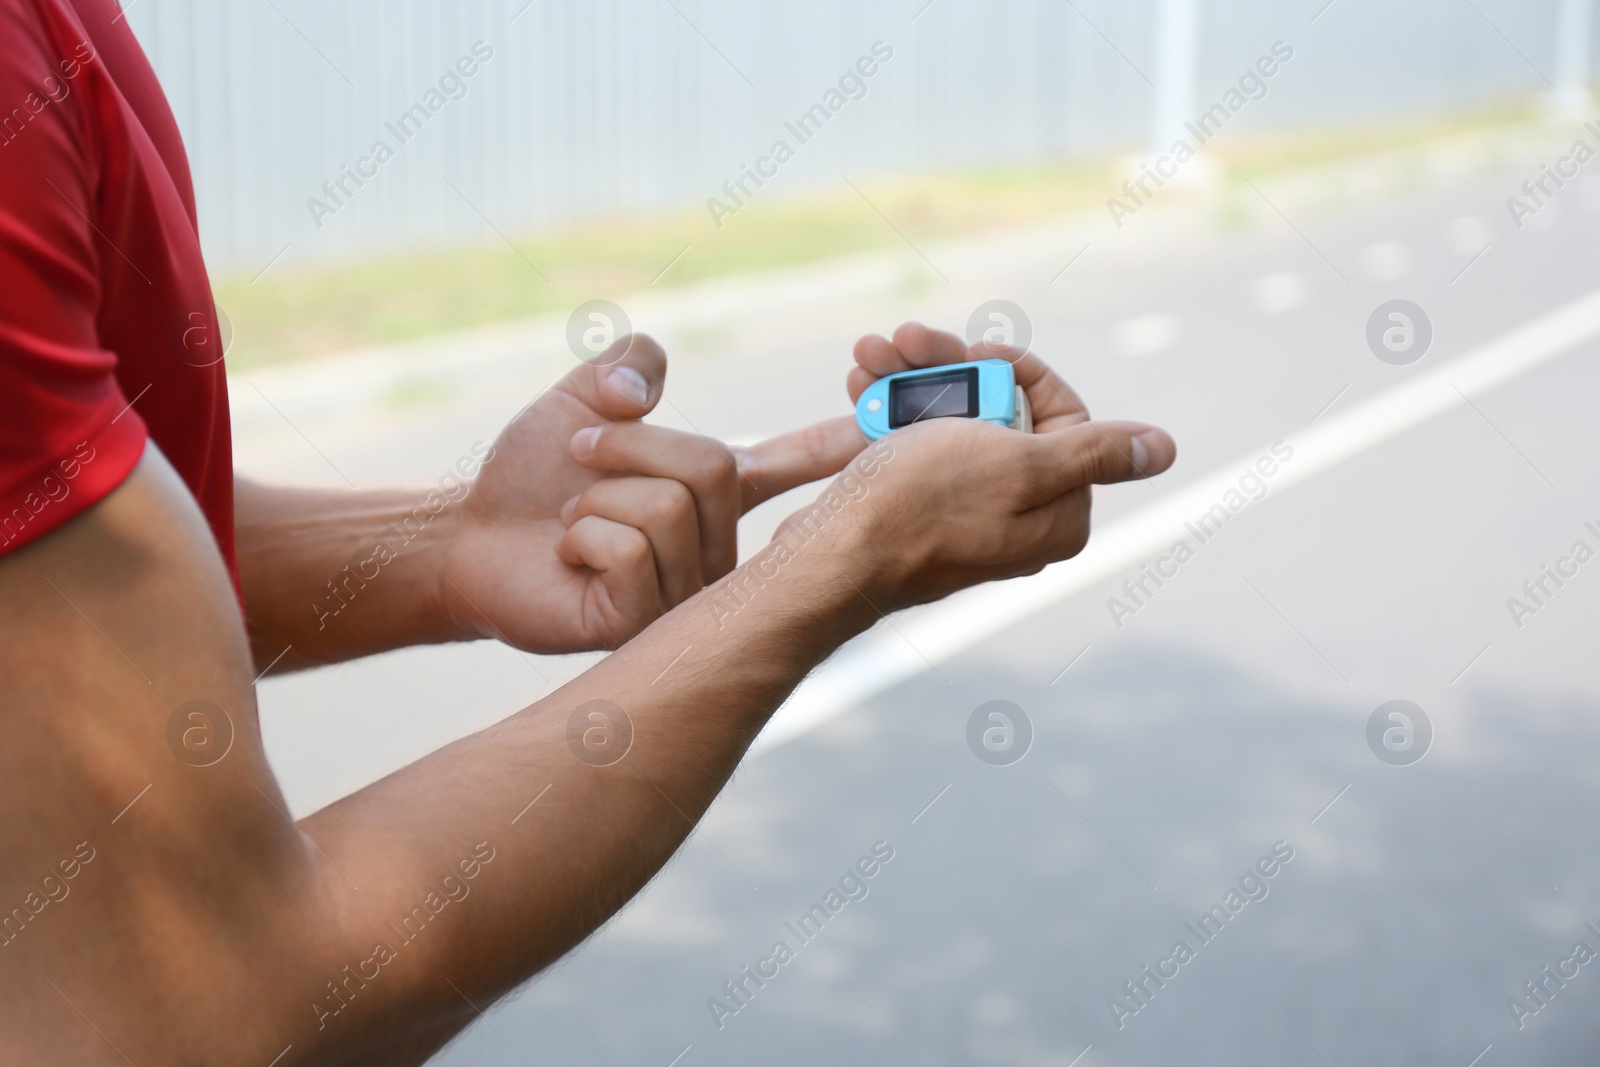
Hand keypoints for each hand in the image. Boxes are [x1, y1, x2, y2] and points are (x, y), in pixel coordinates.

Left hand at [442, 336, 864, 651]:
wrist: (472, 538)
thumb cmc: (534, 473)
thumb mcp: (583, 396)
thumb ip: (630, 365)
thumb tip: (646, 391)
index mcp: (720, 492)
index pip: (802, 466)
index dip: (849, 442)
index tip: (903, 425)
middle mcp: (719, 547)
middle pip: (712, 465)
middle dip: (627, 442)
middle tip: (580, 454)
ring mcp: (688, 594)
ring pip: (669, 508)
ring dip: (594, 496)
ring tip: (573, 521)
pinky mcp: (646, 628)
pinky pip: (631, 552)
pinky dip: (581, 537)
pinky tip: (569, 558)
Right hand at [799, 322, 1175, 611]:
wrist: (831, 559)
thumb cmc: (921, 508)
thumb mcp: (1018, 466)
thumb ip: (1094, 453)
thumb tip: (1163, 449)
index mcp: (1059, 510)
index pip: (1059, 415)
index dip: (1016, 372)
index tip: (975, 352)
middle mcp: (1019, 514)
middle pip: (998, 412)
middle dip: (948, 369)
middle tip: (904, 340)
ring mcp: (966, 513)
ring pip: (949, 421)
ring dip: (908, 380)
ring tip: (868, 356)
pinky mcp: (918, 511)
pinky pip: (914, 446)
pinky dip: (888, 413)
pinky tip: (860, 386)